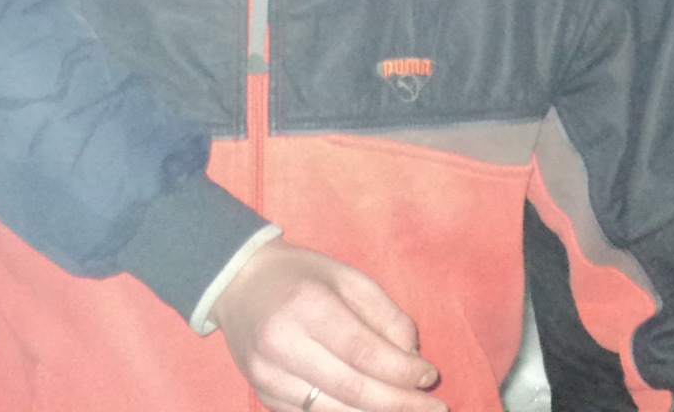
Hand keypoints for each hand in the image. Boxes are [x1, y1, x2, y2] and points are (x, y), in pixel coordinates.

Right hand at [210, 241, 445, 411]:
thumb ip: (385, 315)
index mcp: (306, 305)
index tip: (430, 377)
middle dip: (400, 404)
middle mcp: (282, 344)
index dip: (402, 372)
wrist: (238, 284)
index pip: (363, 352)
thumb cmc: (302, 276)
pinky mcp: (263, 395)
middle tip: (435, 409)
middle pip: (353, 390)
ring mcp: (267, 376)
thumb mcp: (348, 278)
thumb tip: (413, 358)